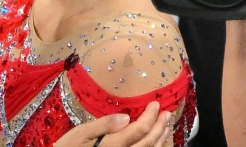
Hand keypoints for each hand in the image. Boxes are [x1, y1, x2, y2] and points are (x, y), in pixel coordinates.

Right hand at [54, 102, 171, 146]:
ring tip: (165, 127)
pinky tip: (156, 144)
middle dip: (159, 127)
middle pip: (148, 142)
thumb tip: (125, 117)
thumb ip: (103, 125)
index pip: (138, 129)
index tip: (156, 104)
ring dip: (160, 139)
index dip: (150, 116)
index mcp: (113, 144)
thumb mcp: (80, 133)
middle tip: (167, 113)